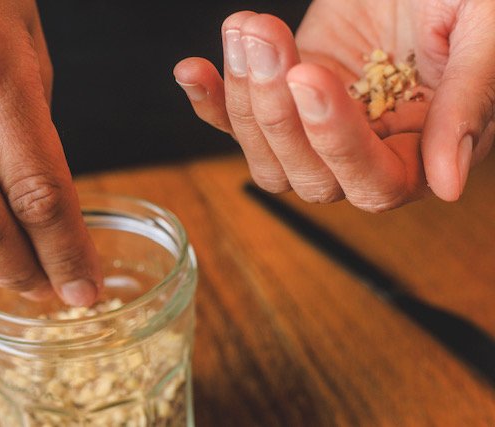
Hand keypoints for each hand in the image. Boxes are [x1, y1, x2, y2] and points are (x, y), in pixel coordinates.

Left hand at [174, 0, 494, 210]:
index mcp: (419, 154)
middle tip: (266, 38)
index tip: (311, 77)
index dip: (335, 139)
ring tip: (247, 29)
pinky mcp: (283, 101)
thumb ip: (470, 105)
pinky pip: (236, 121)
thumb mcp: (484, 37)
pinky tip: (192, 70)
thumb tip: (447, 186)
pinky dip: (210, 100)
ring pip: (265, 155)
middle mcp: (363, 153)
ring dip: (243, 96)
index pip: (372, 181)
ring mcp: (316, 129)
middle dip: (276, 112)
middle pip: (306, 176)